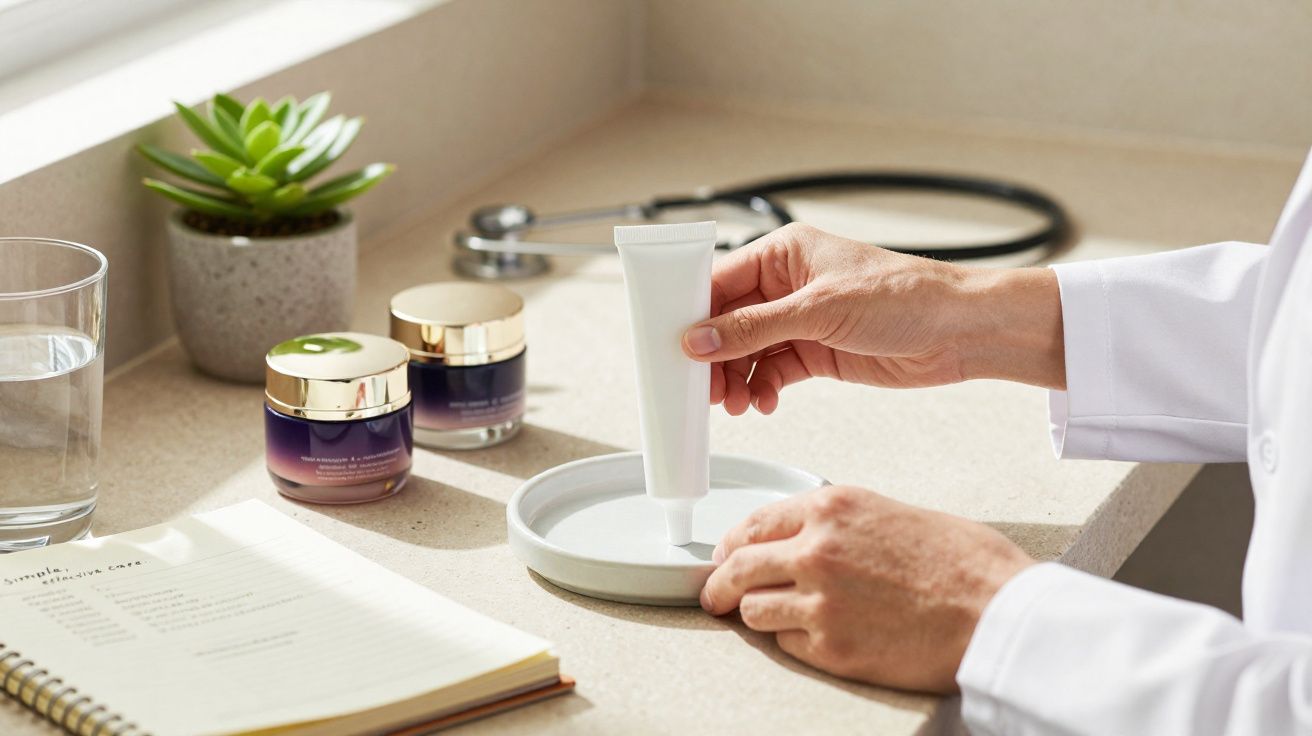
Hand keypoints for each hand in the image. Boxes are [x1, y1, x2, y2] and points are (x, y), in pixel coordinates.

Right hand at [681, 223, 1064, 414]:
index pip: (719, 280)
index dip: (693, 313)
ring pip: (747, 352)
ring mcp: (801, 321)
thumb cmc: (907, 297)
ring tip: (736, 403)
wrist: (961, 332)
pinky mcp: (816, 352)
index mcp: (784, 254)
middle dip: (713, 356)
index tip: (671, 343)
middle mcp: (787, 285)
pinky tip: (763, 403)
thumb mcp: (821, 311)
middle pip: (728, 321)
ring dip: (736, 379)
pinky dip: (762, 390)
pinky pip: (772, 372)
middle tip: (701, 387)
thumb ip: (755, 328)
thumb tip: (700, 339)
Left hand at [700, 485, 1033, 692]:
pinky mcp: (830, 647)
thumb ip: (840, 524)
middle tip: (715, 595)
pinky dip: (795, 643)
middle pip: (737, 567)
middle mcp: (816, 549)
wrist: (997, 612)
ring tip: (776, 619)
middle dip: (720, 584)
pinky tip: (819, 637)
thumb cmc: (963, 564)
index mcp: (832, 508)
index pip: (752, 523)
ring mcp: (819, 601)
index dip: (731, 544)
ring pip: (753, 610)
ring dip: (760, 615)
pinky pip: (787, 645)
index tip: (724, 556)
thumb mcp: (893, 513)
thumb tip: (804, 539)